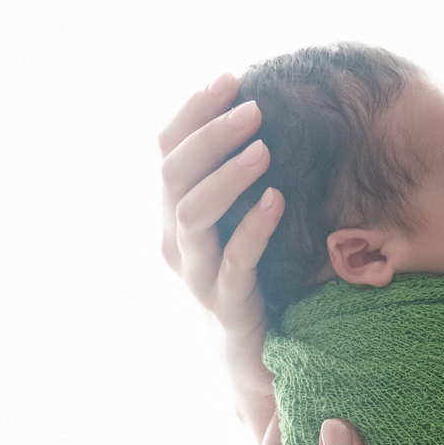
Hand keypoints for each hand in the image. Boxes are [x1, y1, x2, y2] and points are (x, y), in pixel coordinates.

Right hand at [159, 73, 284, 441]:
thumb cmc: (255, 285)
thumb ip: (246, 181)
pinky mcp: (227, 305)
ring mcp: (197, 275)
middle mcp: (176, 242)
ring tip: (263, 147)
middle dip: (210, 134)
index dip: (192, 112)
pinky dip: (253, 227)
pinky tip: (275, 199)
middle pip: (173, 175)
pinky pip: (234, 261)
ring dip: (226, 176)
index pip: (168, 150)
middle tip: (252, 106)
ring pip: (192, 214)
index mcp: (176, 214)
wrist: (257, 366)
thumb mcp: (245, 224)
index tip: (229, 78)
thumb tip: (270, 119)